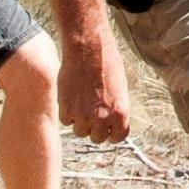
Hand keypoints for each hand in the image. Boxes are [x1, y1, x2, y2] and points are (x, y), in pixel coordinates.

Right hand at [61, 24, 132, 141]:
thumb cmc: (107, 63)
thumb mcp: (120, 88)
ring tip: (82, 102)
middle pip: (97, 138)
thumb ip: (116, 108)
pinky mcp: (66, 109)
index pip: (117, 137)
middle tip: (92, 112)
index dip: (112, 132)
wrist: (88, 49)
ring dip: (80, 121)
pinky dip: (68, 112)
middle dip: (95, 127)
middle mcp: (103, 118)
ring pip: (80, 131)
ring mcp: (83, 116)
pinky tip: (72, 97)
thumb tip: (110, 121)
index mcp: (121, 113)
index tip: (108, 127)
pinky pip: (66, 121)